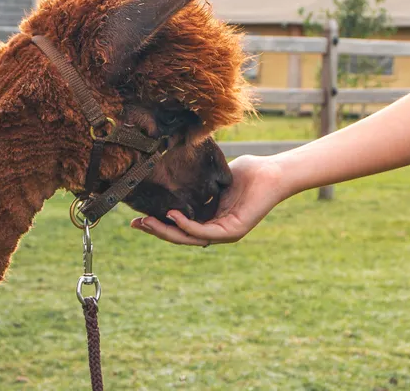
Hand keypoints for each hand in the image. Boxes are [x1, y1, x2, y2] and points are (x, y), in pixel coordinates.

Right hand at [130, 154, 287, 245]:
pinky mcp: (235, 231)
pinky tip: (173, 216)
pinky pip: (205, 232)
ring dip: (167, 231)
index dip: (159, 223)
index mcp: (211, 219)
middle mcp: (217, 230)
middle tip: (136, 224)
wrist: (273, 171)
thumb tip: (173, 174)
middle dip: (156, 230)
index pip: (180, 227)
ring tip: (147, 222)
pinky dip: (187, 226)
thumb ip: (196, 183)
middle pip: (181, 236)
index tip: (138, 217)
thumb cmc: (248, 171)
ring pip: (190, 238)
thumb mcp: (214, 178)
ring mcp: (226, 233)